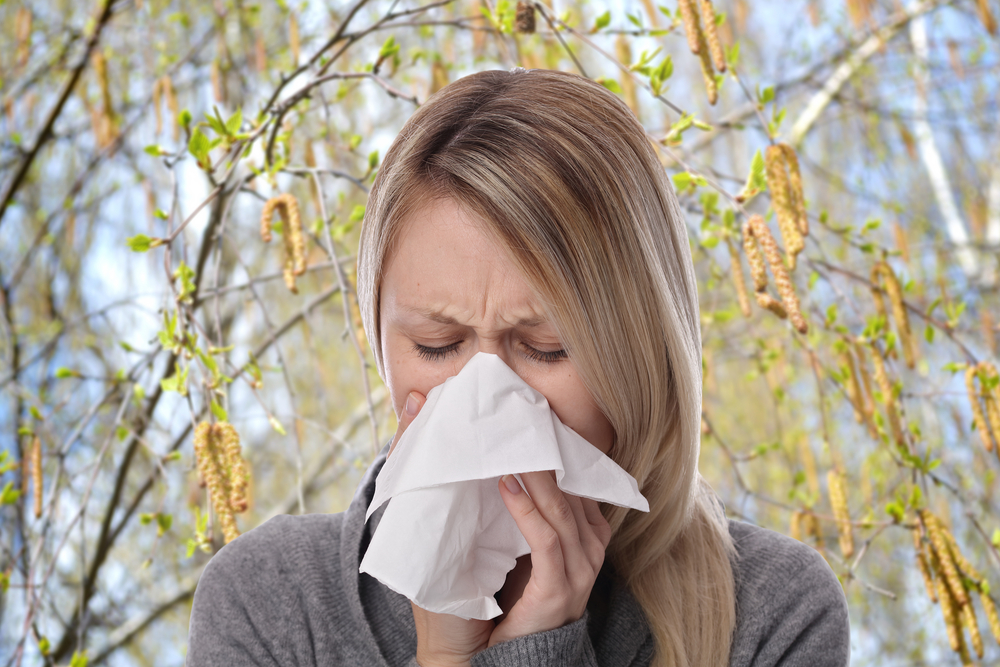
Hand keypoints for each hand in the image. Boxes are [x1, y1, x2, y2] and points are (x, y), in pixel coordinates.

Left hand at [390, 390, 611, 664]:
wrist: (481, 656)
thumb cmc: (487, 593)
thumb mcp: (494, 534)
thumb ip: (493, 492)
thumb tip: (467, 432)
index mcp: (578, 532)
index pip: (573, 478)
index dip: (552, 445)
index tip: (527, 412)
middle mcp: (587, 547)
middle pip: (571, 486)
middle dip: (544, 450)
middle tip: (517, 413)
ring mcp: (578, 570)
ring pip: (562, 508)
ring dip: (535, 474)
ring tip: (510, 443)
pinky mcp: (560, 589)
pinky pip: (549, 540)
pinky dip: (528, 510)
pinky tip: (507, 485)